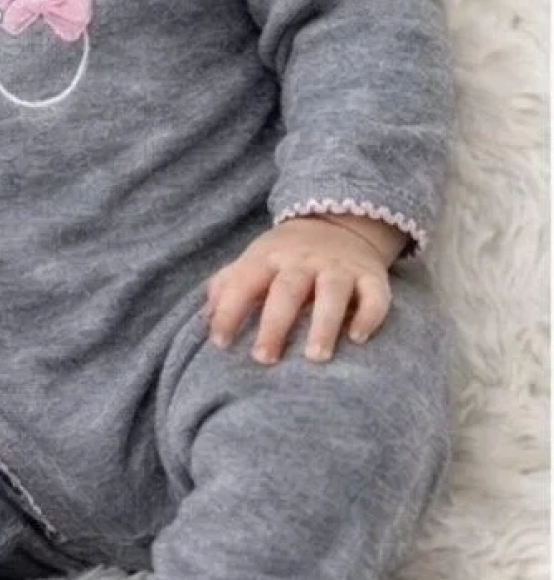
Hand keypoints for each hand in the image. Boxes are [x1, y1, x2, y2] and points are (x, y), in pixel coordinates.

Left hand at [204, 215, 398, 365]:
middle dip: (275, 324)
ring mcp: (339, 267)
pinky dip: (368, 315)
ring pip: (332, 292)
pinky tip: (358, 338)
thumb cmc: (284, 257)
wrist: (338, 220)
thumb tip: (204, 323)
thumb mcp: (253, 261)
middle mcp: (303, 261)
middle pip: (287, 290)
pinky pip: (374, 295)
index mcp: (268, 257)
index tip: (220, 344)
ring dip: (323, 323)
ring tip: (315, 357)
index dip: (229, 311)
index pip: (243, 282)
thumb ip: (226, 287)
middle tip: (264, 359)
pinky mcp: (371, 276)